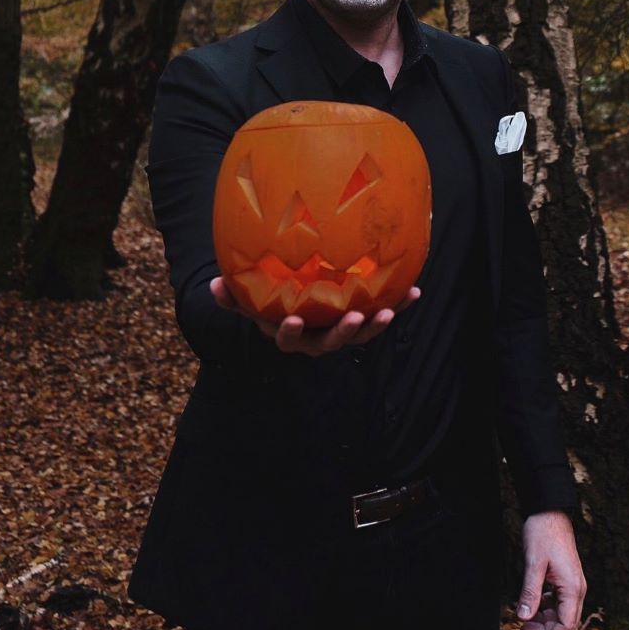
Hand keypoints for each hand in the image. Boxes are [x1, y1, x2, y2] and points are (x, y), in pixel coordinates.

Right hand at [209, 275, 420, 357]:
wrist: (296, 305)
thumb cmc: (269, 301)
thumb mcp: (250, 300)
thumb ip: (233, 296)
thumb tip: (214, 286)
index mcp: (291, 334)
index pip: (288, 338)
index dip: (290, 332)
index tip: (294, 320)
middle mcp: (317, 338)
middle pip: (331, 342)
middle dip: (344, 333)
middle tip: (355, 319)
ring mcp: (341, 332)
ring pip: (359, 334)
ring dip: (375, 325)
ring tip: (387, 311)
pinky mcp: (361, 320)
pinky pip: (380, 313)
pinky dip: (397, 305)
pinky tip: (414, 291)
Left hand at [516, 510, 585, 629]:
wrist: (549, 512)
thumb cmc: (543, 534)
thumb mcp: (533, 564)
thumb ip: (530, 592)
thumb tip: (524, 617)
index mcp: (573, 587)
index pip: (567, 624)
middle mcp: (577, 588)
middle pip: (565, 621)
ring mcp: (572, 583)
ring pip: (561, 612)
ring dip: (544, 619)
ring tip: (524, 619)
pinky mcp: (566, 578)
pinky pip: (558, 601)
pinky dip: (545, 606)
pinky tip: (532, 605)